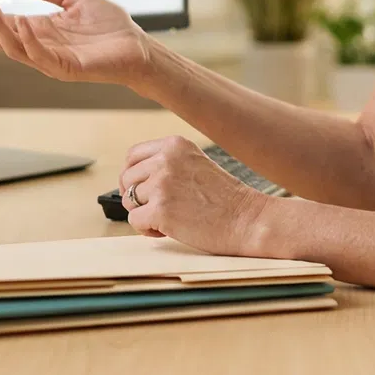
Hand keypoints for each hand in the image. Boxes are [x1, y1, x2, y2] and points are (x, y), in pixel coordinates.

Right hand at [0, 0, 152, 86]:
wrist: (137, 47)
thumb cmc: (109, 27)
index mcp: (39, 30)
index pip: (1, 24)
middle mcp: (40, 46)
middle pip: (0, 38)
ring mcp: (51, 60)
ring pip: (15, 49)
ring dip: (0, 30)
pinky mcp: (67, 68)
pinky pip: (41, 57)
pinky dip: (29, 42)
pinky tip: (21, 24)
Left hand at [117, 136, 274, 254]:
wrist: (248, 220)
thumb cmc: (225, 198)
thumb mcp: (195, 165)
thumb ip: (167, 165)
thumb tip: (131, 180)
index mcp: (175, 144)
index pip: (132, 155)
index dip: (133, 176)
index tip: (142, 190)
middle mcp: (166, 159)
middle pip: (126, 178)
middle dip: (136, 197)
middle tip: (156, 209)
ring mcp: (162, 184)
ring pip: (128, 200)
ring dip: (143, 213)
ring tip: (167, 219)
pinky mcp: (160, 210)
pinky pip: (134, 221)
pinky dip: (147, 230)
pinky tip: (167, 230)